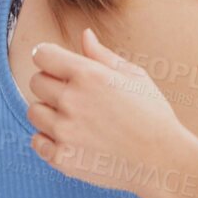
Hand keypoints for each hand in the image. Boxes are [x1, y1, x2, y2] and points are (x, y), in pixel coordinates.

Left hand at [27, 28, 194, 195]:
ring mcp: (65, 131)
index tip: (56, 66)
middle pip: (36, 82)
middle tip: (76, 98)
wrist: (163, 162)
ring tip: (76, 121)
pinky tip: (72, 140)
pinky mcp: (62, 158)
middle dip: (51, 85)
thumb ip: (102, 55)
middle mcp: (72, 100)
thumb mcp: (134, 77)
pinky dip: (49, 141)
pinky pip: (36, 141)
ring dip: (49, 114)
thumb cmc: (152, 116)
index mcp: (88, 75)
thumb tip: (84, 35)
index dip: (48, 58)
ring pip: (34, 111)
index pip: (41, 54)